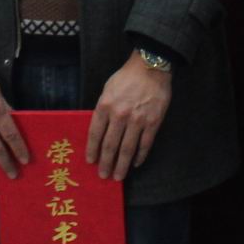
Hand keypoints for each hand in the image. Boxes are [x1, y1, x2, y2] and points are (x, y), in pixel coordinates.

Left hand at [88, 53, 173, 183]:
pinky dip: (140, 156)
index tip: (90, 161)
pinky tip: (136, 163)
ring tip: (118, 176)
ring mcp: (137, 120)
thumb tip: (99, 130)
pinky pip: (145, 144)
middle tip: (103, 175)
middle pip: (110, 145)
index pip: (95, 134)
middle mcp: (120, 115)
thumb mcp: (107, 90)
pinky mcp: (153, 122)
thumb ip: (103, 109)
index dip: (92, 150)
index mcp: (105, 106)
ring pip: (127, 149)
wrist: (150, 67)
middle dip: (105, 163)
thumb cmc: (126, 78)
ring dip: (122, 165)